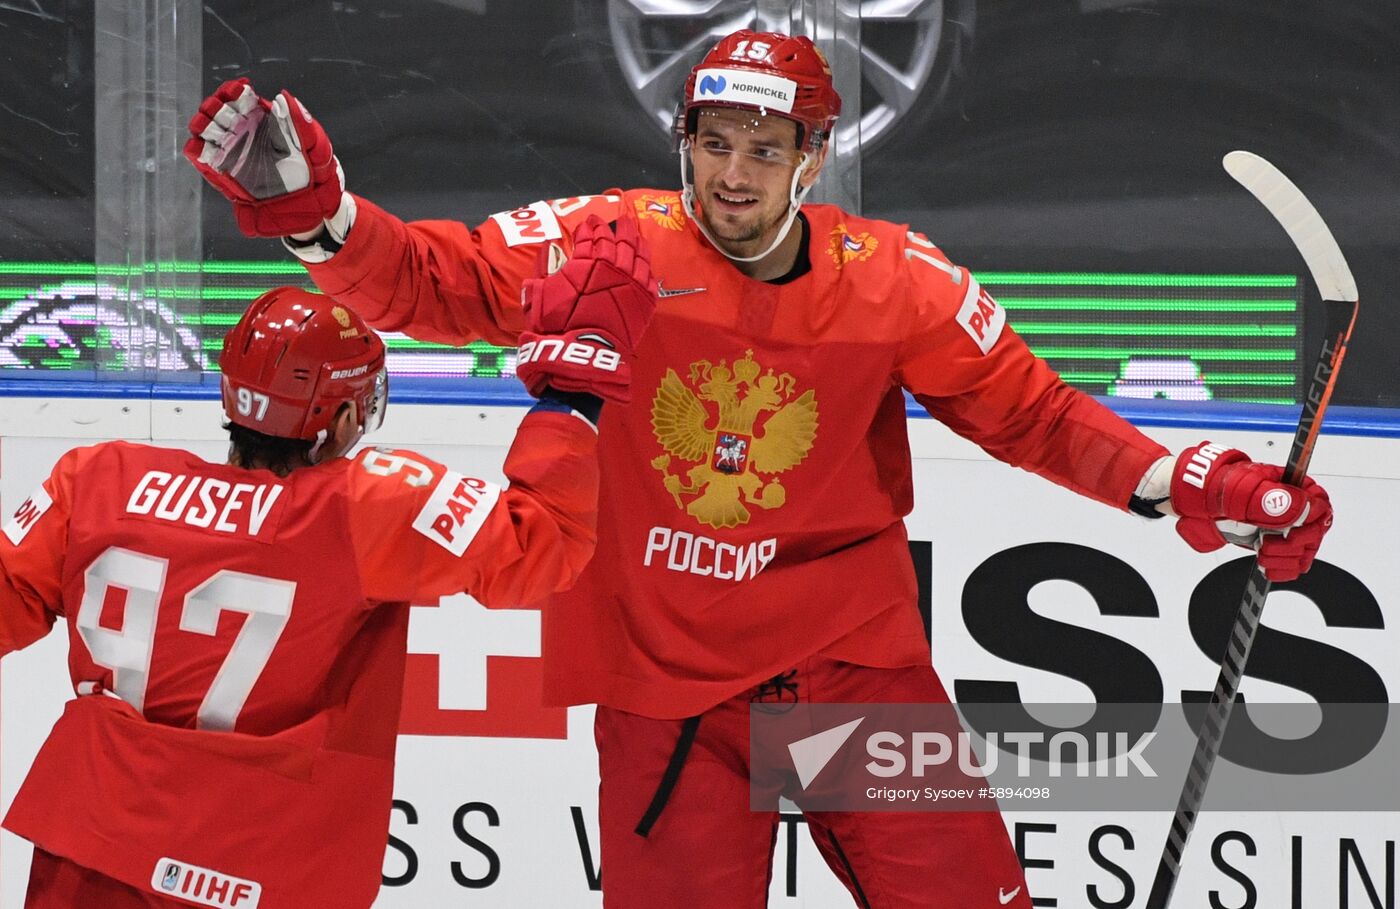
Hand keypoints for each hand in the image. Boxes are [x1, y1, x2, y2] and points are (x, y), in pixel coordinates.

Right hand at [184, 79, 346, 237]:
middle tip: (232, 119)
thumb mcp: (315, 146)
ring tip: (220, 132)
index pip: (238, 96)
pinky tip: (208, 150)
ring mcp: (229, 150)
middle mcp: (241, 131)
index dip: (233, 91)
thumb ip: (300, 121)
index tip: (240, 93)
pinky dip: (196, 148)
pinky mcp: (221, 171)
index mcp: (261, 119)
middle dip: (216, 107)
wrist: (306, 206)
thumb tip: (283, 96)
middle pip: (215, 108)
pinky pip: (198, 154)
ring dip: (204, 124)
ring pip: (202, 127)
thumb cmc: (313, 172)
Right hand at [515, 215, 657, 403]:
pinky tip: (645, 262)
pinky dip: (647, 267)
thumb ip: (544, 268)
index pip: (590, 236)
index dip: (589, 227)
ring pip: (638, 254)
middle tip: (618, 220)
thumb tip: (549, 246)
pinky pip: (649, 277)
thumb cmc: (557, 325)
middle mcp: (612, 267)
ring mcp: (632, 282)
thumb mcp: (539, 295)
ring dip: (636, 241)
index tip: (589, 223)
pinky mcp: (645, 300)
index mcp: (586, 262)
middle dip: (617, 227)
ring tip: (635, 234)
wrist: (585, 353)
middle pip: (618, 239)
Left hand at [1170, 441, 1332, 581]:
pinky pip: (1290, 563)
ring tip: (1263, 554)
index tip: (1291, 534)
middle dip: (1294, 545)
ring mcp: (1280, 526)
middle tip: (1269, 544)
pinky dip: (1281, 569)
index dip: (1311, 524)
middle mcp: (1289, 506)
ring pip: (1304, 551)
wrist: (1191, 500)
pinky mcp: (1270, 543)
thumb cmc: (1214, 486)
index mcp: (1289, 485)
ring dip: (1286, 559)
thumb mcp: (1241, 490)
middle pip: (1314, 533)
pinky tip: (1266, 564)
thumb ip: (1272, 500)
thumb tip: (1303, 507)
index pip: (1320, 506)